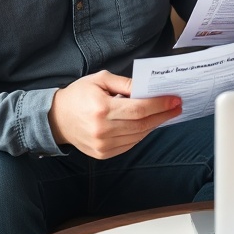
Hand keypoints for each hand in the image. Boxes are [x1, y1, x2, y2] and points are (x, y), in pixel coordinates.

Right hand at [48, 71, 182, 158]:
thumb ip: (124, 83)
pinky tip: (147, 124)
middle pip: (142, 124)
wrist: (56, 119)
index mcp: (102, 108)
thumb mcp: (99, 80)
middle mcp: (103, 130)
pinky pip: (130, 144)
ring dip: (155, 124)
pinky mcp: (103, 154)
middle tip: (176, 107)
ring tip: (165, 114)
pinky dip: (141, 134)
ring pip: (139, 135)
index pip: (139, 109)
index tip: (174, 99)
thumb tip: (147, 88)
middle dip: (163, 115)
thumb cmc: (79, 95)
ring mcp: (103, 145)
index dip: (160, 105)